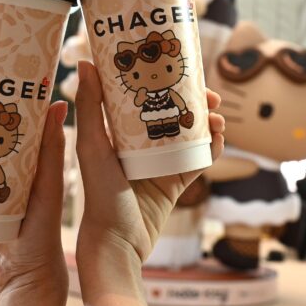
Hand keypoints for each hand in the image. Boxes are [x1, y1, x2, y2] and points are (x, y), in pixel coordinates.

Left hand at [75, 60, 224, 269]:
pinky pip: (199, 160)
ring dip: (208, 122)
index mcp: (118, 131)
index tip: (180, 68)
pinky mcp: (176, 183)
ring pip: (190, 133)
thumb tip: (86, 61)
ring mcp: (160, 163)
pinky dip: (212, 149)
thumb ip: (89, 106)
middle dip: (195, 99)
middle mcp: (140, 144)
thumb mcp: (92, 146)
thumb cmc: (99, 195)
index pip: (144, 96)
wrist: (118, 244)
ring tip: (217, 119)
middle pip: (173, 111)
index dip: (164, 80)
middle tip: (211, 94)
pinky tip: (218, 140)